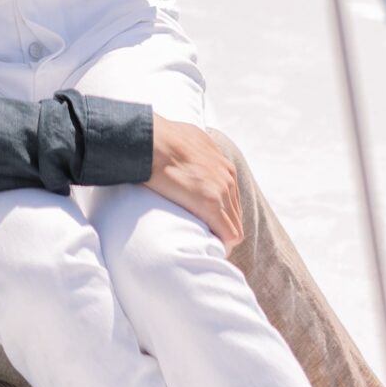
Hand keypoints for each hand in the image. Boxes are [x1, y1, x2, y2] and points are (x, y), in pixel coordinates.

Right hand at [146, 116, 243, 252]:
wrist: (150, 139)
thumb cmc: (159, 138)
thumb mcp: (187, 138)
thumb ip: (193, 151)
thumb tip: (182, 155)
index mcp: (221, 163)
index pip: (231, 197)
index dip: (219, 212)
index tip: (204, 221)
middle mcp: (227, 176)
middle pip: (235, 213)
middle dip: (222, 226)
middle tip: (203, 237)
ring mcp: (221, 190)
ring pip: (234, 226)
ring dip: (220, 236)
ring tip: (204, 245)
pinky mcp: (210, 204)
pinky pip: (228, 235)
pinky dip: (221, 244)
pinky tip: (209, 249)